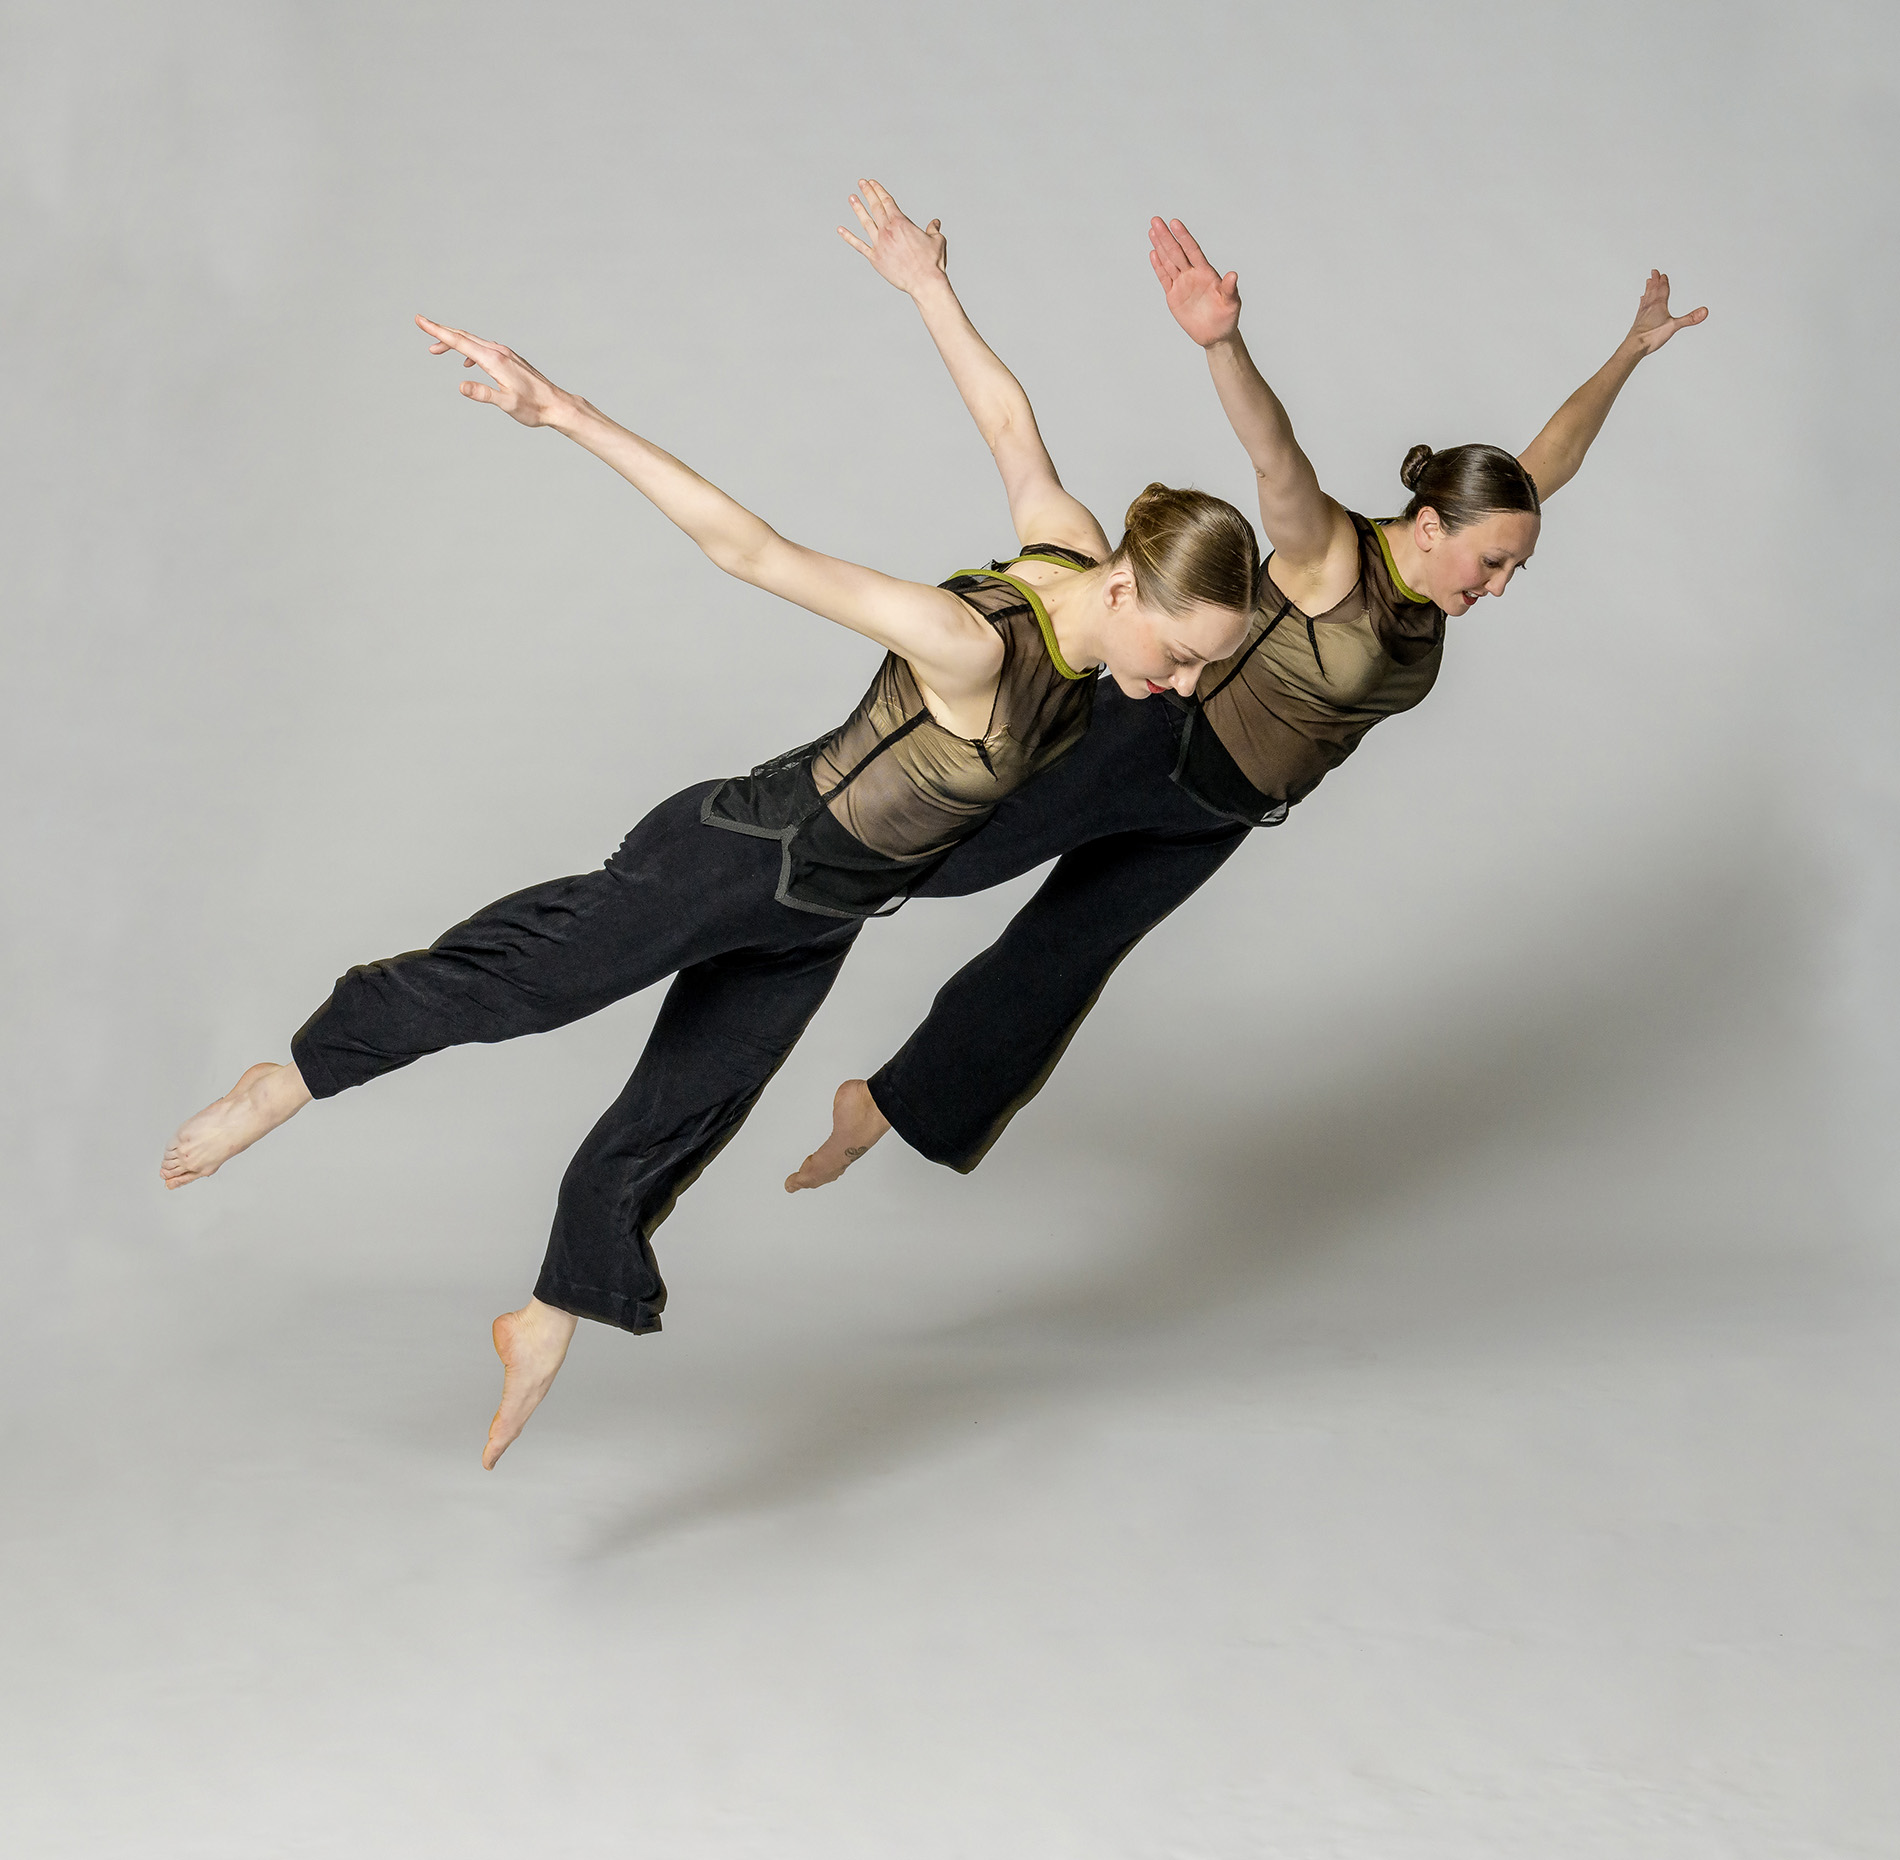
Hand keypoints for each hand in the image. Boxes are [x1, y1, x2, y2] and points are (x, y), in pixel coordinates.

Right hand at [414, 315, 575, 425]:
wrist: (556, 405)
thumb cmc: (533, 407)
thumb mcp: (506, 404)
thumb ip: (483, 394)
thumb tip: (461, 385)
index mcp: (494, 359)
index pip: (459, 341)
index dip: (437, 331)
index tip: (420, 320)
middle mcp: (499, 351)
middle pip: (464, 336)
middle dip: (441, 331)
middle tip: (420, 324)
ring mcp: (506, 354)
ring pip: (474, 341)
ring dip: (454, 343)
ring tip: (436, 350)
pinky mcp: (511, 359)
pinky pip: (484, 349)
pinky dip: (470, 351)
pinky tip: (467, 362)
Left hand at [837, 178, 948, 294]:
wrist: (924, 282)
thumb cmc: (932, 262)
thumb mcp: (937, 241)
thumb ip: (933, 229)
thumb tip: (935, 223)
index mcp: (901, 223)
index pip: (887, 201)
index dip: (878, 190)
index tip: (872, 183)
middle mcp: (888, 231)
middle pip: (875, 208)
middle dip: (868, 193)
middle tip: (861, 183)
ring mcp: (879, 244)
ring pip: (865, 222)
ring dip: (858, 209)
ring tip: (851, 198)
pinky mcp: (875, 258)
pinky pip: (859, 246)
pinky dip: (848, 237)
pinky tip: (840, 229)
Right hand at [1149, 218, 1240, 347]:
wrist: (1216, 335)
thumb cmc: (1227, 317)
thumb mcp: (1232, 303)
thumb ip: (1230, 288)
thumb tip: (1233, 275)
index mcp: (1206, 273)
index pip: (1192, 250)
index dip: (1183, 237)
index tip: (1175, 223)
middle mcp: (1193, 274)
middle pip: (1177, 252)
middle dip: (1166, 237)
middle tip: (1156, 221)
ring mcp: (1182, 284)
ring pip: (1169, 262)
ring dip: (1160, 246)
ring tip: (1152, 230)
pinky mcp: (1174, 296)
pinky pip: (1164, 278)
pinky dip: (1158, 266)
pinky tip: (1153, 253)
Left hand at [1624, 270, 1707, 356]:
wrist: (1634, 346)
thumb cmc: (1651, 336)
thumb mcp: (1674, 326)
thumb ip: (1689, 319)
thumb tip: (1704, 311)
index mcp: (1658, 305)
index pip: (1662, 290)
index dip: (1663, 282)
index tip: (1662, 275)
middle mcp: (1649, 307)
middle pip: (1653, 290)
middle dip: (1655, 281)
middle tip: (1654, 272)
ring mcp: (1642, 314)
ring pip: (1646, 297)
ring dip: (1648, 289)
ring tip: (1648, 282)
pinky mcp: (1638, 321)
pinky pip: (1641, 307)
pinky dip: (1643, 301)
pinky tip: (1642, 301)